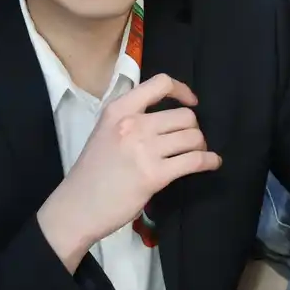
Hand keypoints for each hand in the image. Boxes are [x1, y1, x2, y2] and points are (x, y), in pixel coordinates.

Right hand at [37, 74, 220, 270]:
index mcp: (118, 109)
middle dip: (193, 129)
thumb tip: (166, 118)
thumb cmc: (92, 172)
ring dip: (200, 146)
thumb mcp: (104, 131)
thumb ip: (130, 119)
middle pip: (184, 115)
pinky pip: (195, 160)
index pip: (159, 83)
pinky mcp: (155, 174)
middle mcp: (132, 124)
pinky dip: (209, 161)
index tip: (190, 102)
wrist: (78, 206)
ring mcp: (144, 149)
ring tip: (196, 154)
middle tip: (188, 142)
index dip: (182, 90)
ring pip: (193, 137)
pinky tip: (211, 164)